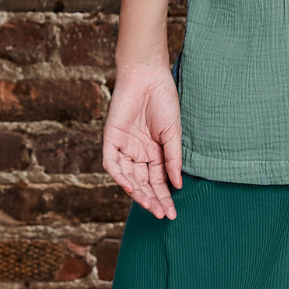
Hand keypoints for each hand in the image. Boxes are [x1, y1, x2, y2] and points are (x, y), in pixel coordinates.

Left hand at [102, 63, 182, 219]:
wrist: (148, 75)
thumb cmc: (164, 100)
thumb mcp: (173, 134)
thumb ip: (173, 159)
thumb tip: (178, 184)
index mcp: (154, 152)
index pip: (157, 181)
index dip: (164, 197)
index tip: (172, 213)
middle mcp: (137, 152)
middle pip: (143, 183)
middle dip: (152, 199)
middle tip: (162, 214)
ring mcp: (123, 146)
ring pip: (127, 177)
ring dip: (137, 192)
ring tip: (149, 205)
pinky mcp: (111, 138)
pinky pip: (112, 163)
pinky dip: (120, 175)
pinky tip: (131, 187)